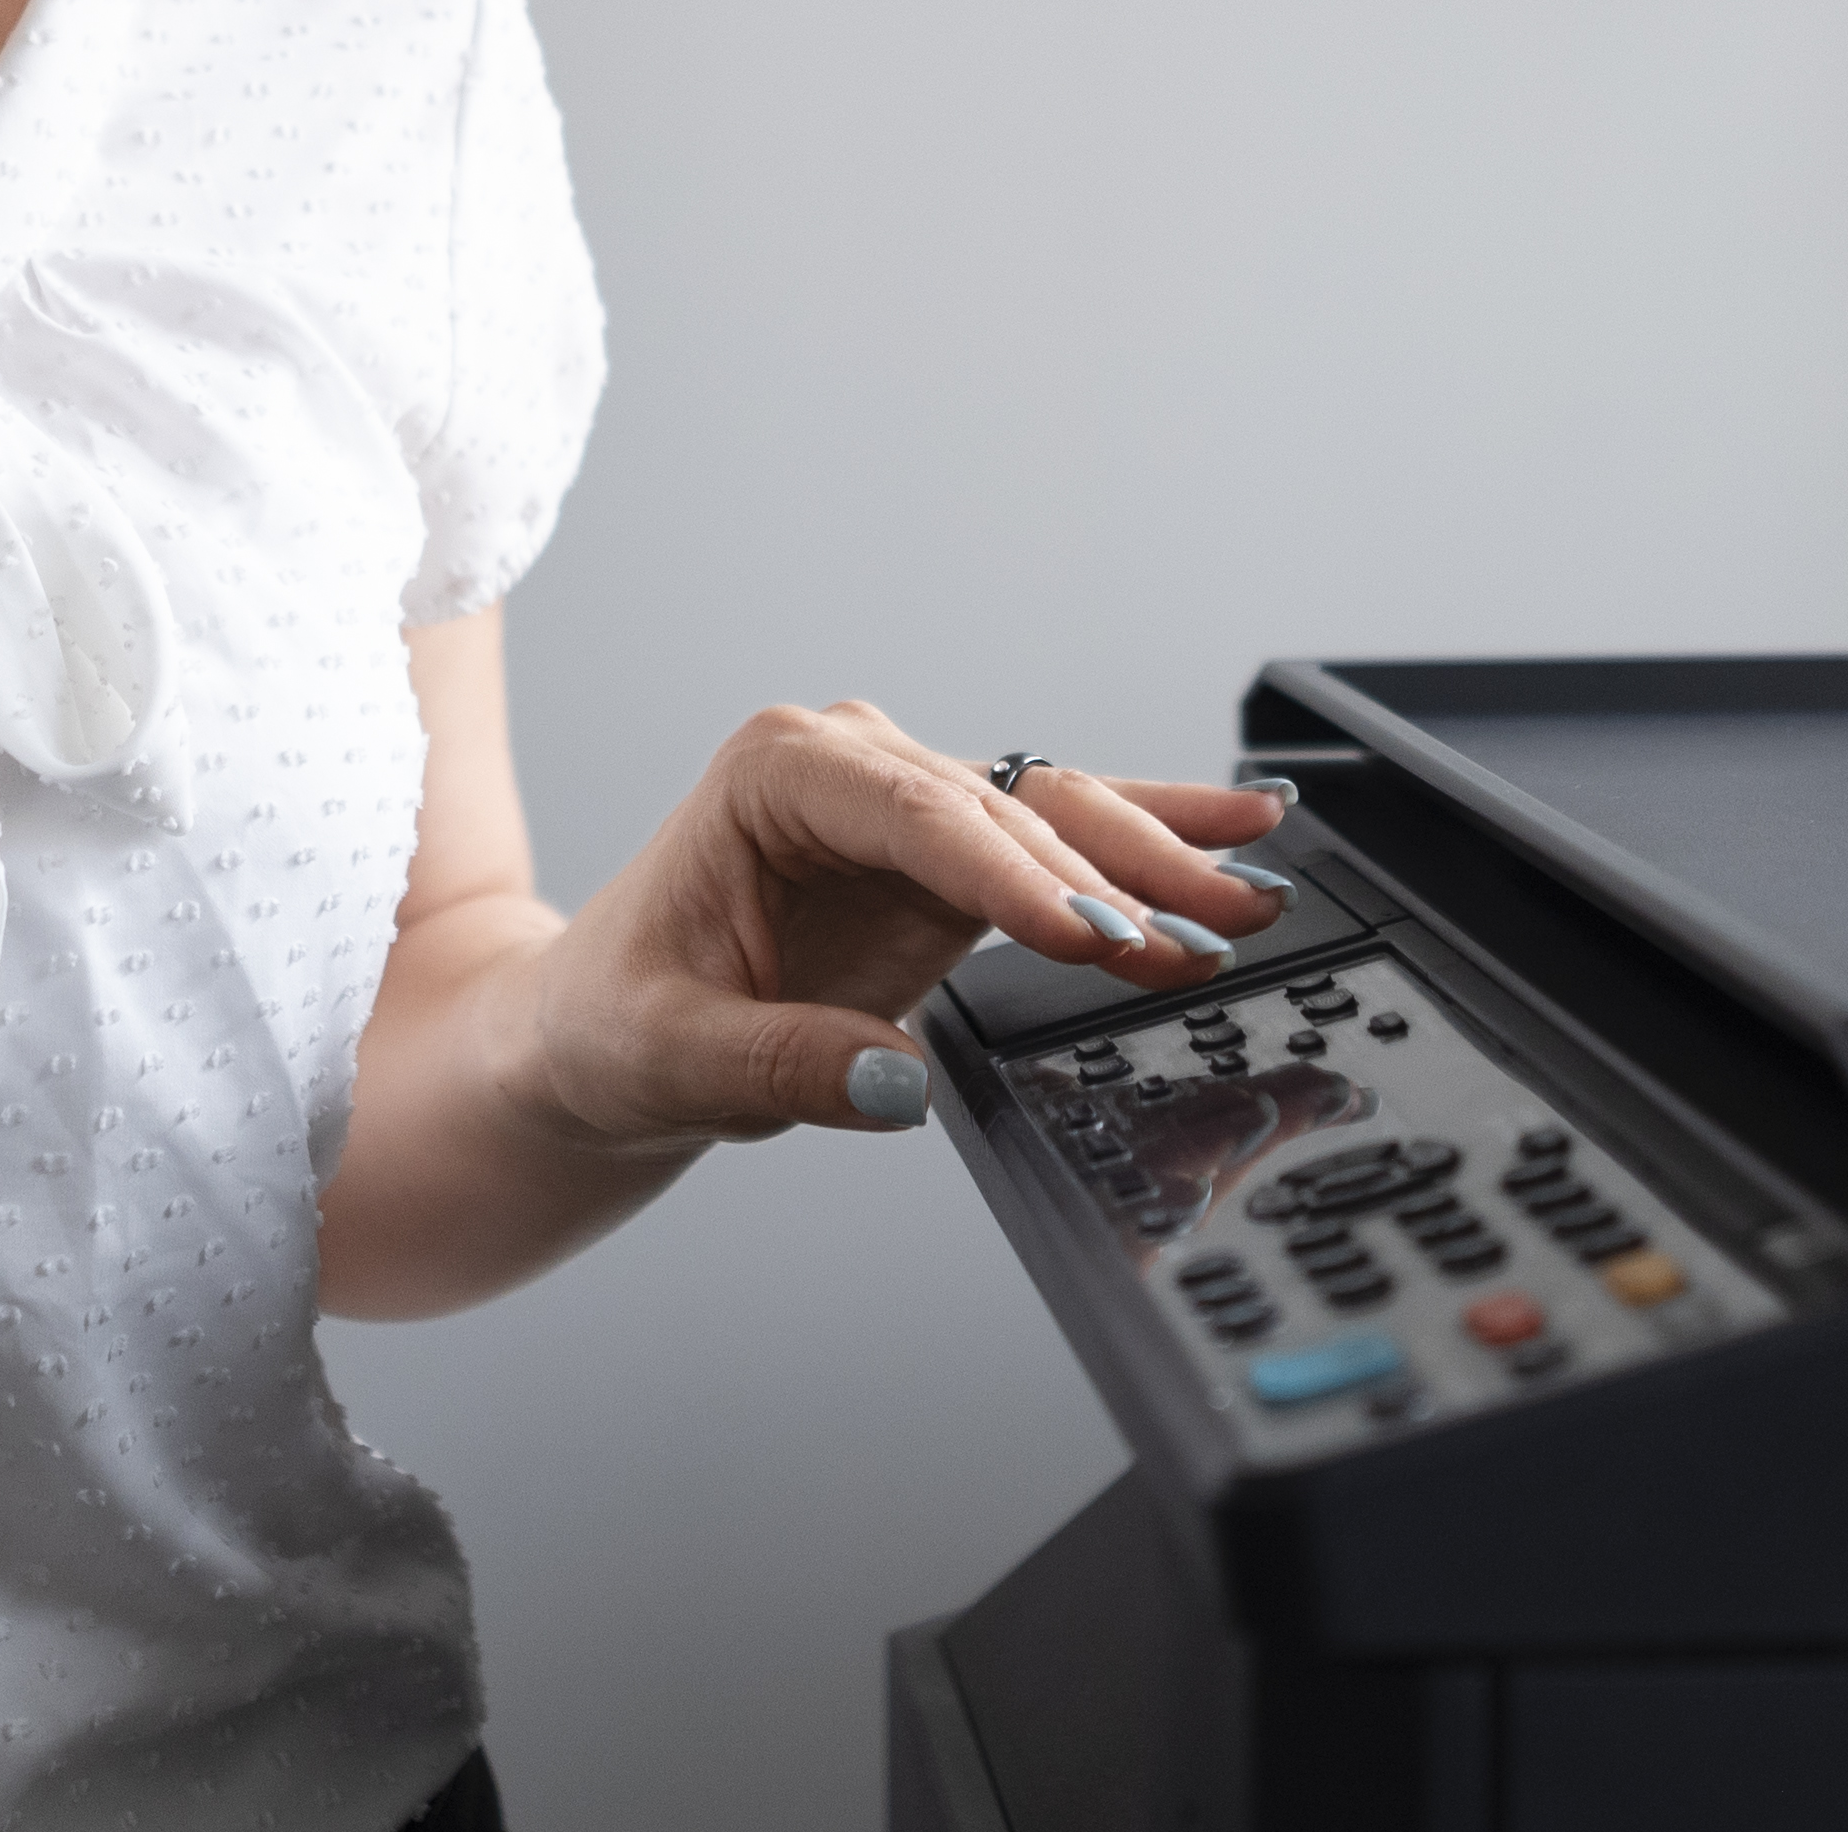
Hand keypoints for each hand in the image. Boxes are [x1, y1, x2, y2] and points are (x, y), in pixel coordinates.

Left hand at [508, 700, 1289, 1149]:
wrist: (590, 1031)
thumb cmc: (610, 1023)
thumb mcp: (669, 1057)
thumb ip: (782, 1066)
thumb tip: (898, 1082)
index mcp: (778, 773)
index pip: (922, 816)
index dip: (1016, 875)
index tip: (1094, 932)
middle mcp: (851, 765)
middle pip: (1010, 807)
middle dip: (1117, 869)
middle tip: (1210, 931)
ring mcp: (907, 807)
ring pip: (1055, 815)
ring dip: (1159, 859)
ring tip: (1257, 895)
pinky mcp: (946, 861)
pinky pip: (1061, 843)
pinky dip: (1149, 843)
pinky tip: (1239, 835)